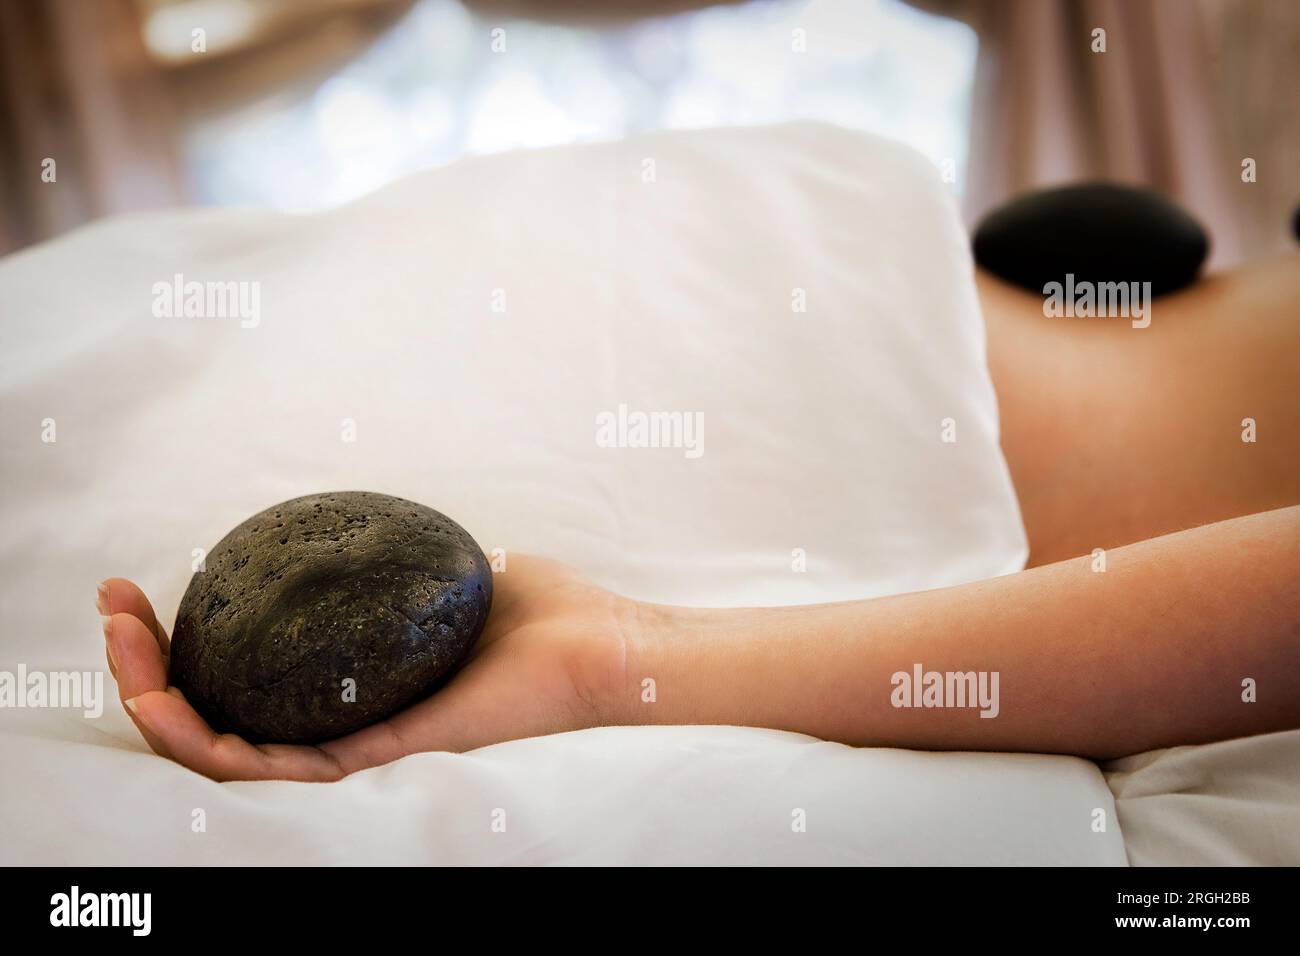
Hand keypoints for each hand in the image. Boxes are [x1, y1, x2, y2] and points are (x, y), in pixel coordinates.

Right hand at [99, 555, 635, 780]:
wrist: (603, 646)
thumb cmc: (544, 612)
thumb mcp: (448, 567)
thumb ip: (397, 556)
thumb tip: (356, 521)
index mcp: (353, 687)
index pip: (247, 678)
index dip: (178, 641)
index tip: (138, 586)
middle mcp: (348, 724)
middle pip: (222, 717)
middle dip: (146, 673)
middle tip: (110, 615)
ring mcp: (365, 748)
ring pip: (237, 755)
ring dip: (162, 715)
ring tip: (122, 666)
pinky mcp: (392, 757)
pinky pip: (294, 772)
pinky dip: (228, 753)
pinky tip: (179, 716)